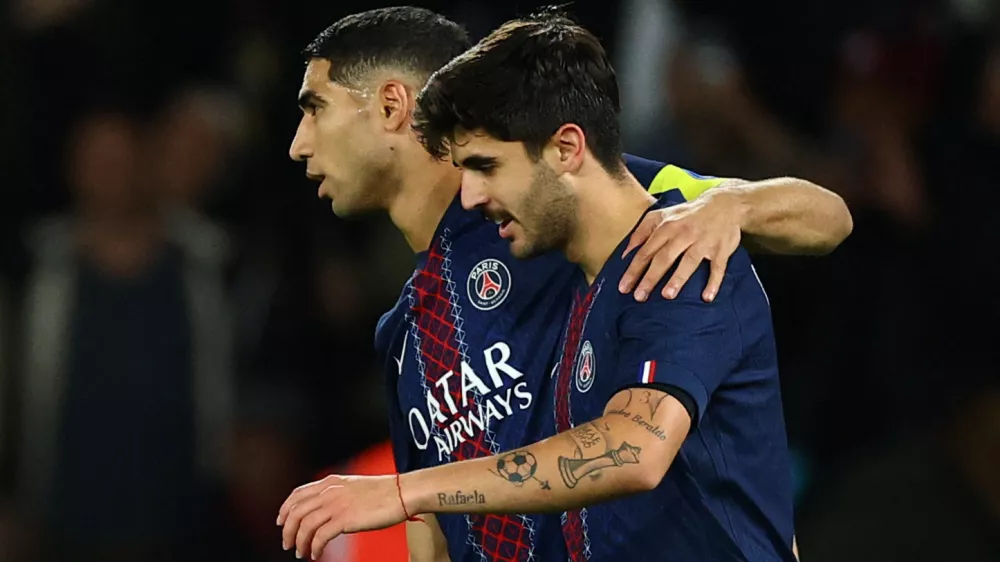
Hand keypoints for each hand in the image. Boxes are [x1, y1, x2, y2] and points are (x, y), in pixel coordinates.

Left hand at [277, 474, 404, 559]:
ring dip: (299, 542)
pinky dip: (314, 547)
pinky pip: (320, 536)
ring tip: (301, 553)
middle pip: (296, 511)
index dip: (285, 509)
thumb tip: (325, 509)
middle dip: (288, 530)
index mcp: (330, 482)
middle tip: (287, 544)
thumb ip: (337, 493)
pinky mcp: (345, 519)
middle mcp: (330, 491)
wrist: (402, 492)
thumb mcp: (353, 486)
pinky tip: (316, 554)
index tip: (281, 522)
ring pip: (305, 525)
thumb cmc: (384, 492)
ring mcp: (337, 505)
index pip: (297, 494)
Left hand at [619, 191, 742, 301]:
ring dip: (678, 278)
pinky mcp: (721, 249)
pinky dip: (713, 282)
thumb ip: (642, 232)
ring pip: (689, 261)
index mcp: (667, 227)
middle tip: (639, 296)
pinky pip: (717, 267)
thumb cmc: (687, 215)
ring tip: (667, 295)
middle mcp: (684, 234)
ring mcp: (704, 242)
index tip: (624, 287)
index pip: (646, 251)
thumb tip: (625, 254)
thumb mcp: (662, 215)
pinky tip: (706, 297)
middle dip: (651, 277)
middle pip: (664, 257)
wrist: (724, 204)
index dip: (634, 269)